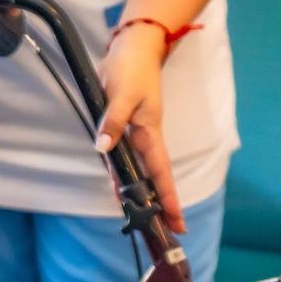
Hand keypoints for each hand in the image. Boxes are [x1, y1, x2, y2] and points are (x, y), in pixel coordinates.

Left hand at [95, 23, 184, 232]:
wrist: (130, 49)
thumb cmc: (131, 69)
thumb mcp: (121, 95)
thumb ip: (112, 122)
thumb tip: (103, 149)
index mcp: (150, 134)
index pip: (161, 173)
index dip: (168, 199)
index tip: (177, 222)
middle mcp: (145, 138)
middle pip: (152, 178)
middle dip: (158, 205)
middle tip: (162, 232)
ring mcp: (135, 134)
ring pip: (137, 170)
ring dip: (138, 193)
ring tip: (137, 218)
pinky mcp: (123, 127)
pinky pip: (124, 156)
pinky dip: (122, 173)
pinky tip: (117, 187)